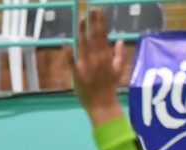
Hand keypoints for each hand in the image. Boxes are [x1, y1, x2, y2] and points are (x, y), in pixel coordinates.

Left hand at [66, 10, 125, 126]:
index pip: (103, 35)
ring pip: (83, 45)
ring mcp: (86, 66)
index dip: (101, 22)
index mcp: (106, 56)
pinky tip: (66, 43)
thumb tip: (118, 40)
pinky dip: (69, 53)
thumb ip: (119, 54)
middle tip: (91, 9)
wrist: (101, 104)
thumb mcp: (118, 69)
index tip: (99, 11)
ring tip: (81, 19)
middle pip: (94, 37)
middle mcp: (97, 59)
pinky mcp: (77, 74)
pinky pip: (72, 62)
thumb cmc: (109, 87)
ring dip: (82, 31)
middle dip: (92, 22)